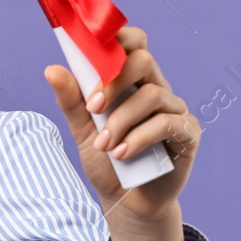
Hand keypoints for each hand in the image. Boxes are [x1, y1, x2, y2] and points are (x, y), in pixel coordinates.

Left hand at [43, 25, 200, 223]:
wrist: (126, 200)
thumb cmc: (106, 160)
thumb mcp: (82, 131)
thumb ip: (71, 101)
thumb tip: (52, 69)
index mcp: (131, 80)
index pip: (132, 43)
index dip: (117, 40)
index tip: (89, 56)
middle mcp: (156, 88)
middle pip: (143, 60)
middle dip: (114, 81)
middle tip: (93, 108)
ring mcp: (175, 109)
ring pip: (152, 94)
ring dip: (121, 120)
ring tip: (104, 146)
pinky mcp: (188, 132)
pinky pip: (167, 122)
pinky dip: (140, 137)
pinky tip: (123, 154)